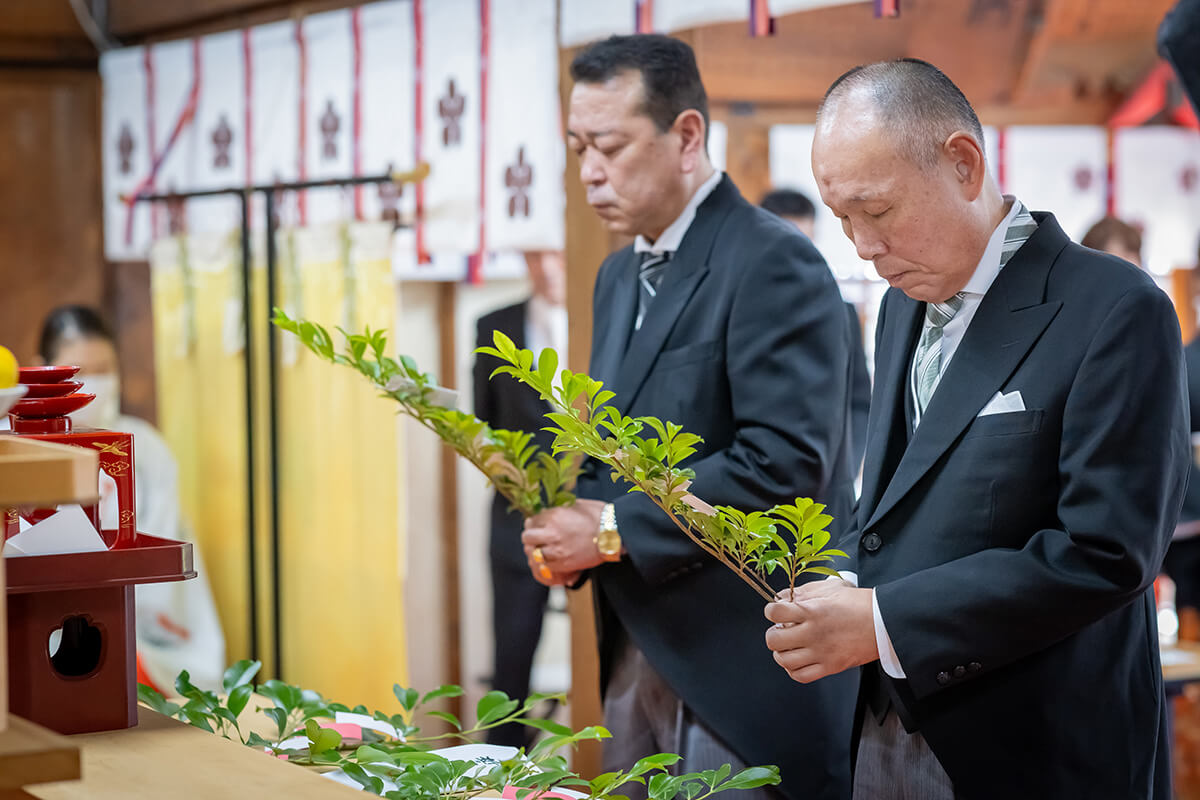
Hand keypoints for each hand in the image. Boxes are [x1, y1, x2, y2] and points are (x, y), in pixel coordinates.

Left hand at [522, 500, 606, 578]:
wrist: (614, 534)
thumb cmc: (599, 516)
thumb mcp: (577, 504)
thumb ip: (559, 508)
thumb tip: (549, 511)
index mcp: (554, 516)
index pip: (532, 520)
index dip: (533, 523)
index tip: (536, 525)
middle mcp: (552, 533)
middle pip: (527, 537)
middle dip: (530, 536)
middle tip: (536, 537)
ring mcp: (556, 550)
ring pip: (533, 553)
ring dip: (535, 550)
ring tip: (541, 549)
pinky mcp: (563, 564)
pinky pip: (545, 566)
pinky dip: (545, 563)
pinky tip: (550, 559)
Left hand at [763, 579, 878, 682]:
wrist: (884, 623)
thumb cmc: (861, 605)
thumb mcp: (831, 588)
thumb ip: (805, 592)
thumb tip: (784, 597)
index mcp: (812, 611)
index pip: (775, 613)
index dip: (771, 611)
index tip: (775, 611)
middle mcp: (813, 633)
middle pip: (774, 640)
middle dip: (773, 634)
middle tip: (780, 630)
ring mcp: (821, 652)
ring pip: (784, 660)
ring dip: (781, 653)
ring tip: (787, 647)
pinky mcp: (830, 667)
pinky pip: (801, 676)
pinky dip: (793, 670)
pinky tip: (797, 661)